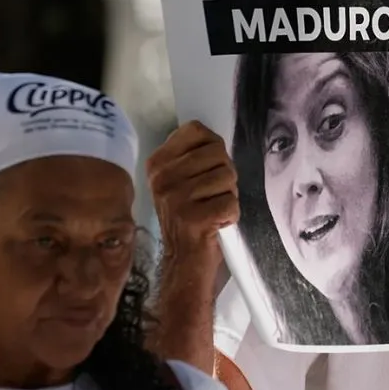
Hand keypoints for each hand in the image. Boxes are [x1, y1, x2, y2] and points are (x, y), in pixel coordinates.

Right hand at [147, 121, 239, 252]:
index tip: (207, 168)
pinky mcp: (194, 218)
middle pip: (218, 153)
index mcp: (158, 163)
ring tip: (213, 209)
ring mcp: (176, 198)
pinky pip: (231, 202)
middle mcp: (163, 178)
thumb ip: (193, 156)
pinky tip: (216, 223)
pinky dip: (231, 214)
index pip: (196, 130)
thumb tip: (214, 139)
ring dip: (229, 195)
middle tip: (212, 195)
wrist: (184, 259)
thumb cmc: (188, 216)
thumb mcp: (179, 180)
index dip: (213, 147)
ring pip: (227, 177)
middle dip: (225, 174)